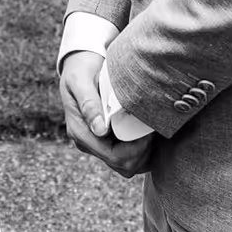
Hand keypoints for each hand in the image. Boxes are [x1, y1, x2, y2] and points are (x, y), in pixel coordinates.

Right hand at [60, 51, 156, 178]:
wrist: (78, 65)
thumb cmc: (80, 70)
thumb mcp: (80, 81)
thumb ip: (89, 104)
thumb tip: (100, 130)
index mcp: (80, 132)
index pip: (113, 156)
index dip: (136, 148)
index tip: (148, 130)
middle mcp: (88, 142)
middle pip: (123, 165)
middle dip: (143, 151)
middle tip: (153, 129)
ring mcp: (97, 144)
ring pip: (128, 166)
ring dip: (144, 153)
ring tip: (151, 130)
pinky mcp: (107, 141)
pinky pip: (129, 158)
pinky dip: (143, 150)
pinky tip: (148, 133)